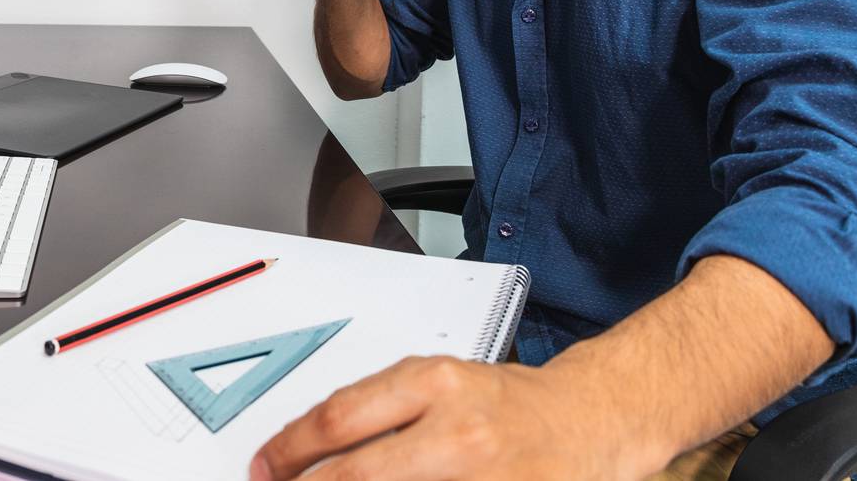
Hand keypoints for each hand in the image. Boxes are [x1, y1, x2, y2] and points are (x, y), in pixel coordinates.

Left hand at [249, 356, 629, 480]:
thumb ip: (378, 410)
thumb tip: (309, 449)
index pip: (339, 420)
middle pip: (354, 475)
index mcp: (436, 384)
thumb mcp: (439, 384)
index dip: (289, 451)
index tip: (266, 467)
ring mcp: (482, 479)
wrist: (590, 422)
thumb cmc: (509, 405)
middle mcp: (458, 433)